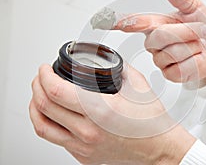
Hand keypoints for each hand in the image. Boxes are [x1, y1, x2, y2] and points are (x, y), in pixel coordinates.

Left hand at [29, 64, 194, 164]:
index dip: (44, 76)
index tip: (45, 69)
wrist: (160, 150)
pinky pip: (56, 139)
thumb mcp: (138, 86)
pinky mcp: (83, 156)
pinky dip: (48, 123)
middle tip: (41, 77)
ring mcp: (83, 147)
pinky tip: (55, 114)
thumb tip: (104, 61)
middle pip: (44, 107)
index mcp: (100, 111)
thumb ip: (119, 69)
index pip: (56, 91)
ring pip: (43, 127)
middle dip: (36, 86)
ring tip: (38, 95)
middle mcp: (88, 132)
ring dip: (35, 107)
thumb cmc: (152, 123)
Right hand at [114, 0, 205, 84]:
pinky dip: (193, 62)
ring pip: (171, 52)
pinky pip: (179, 68)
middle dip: (185, 32)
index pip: (133, 22)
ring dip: (192, 47)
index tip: (101, 21)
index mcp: (156, 24)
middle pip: (160, 36)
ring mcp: (160, 59)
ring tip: (196, 45)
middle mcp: (154, 42)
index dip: (117, 21)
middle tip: (200, 31)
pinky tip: (194, 59)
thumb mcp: (196, 9)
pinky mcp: (168, 73)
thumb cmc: (202, 31)